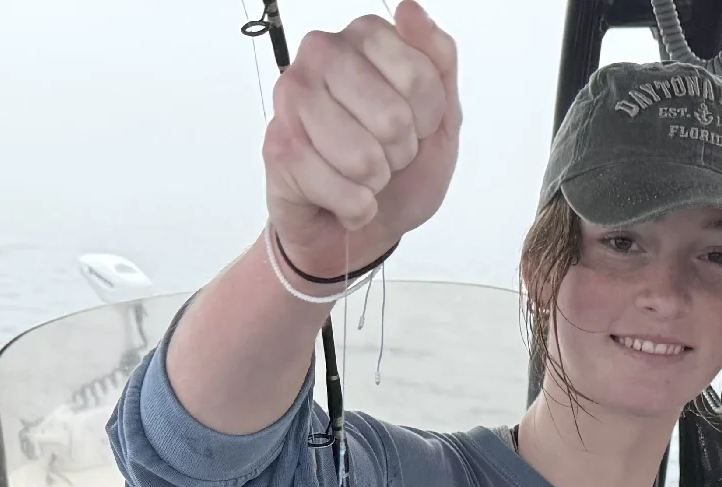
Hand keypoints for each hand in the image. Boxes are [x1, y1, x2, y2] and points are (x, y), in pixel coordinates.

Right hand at [264, 1, 459, 279]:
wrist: (364, 228)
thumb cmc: (400, 171)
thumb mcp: (441, 118)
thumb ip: (438, 61)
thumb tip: (408, 9)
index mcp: (365, 37)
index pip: (420, 76)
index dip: (427, 119)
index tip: (414, 127)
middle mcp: (321, 55)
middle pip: (393, 117)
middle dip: (399, 153)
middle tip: (385, 155)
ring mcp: (294, 98)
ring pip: (364, 156)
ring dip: (375, 182)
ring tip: (362, 175)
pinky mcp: (279, 146)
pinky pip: (340, 188)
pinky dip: (354, 208)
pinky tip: (342, 197)